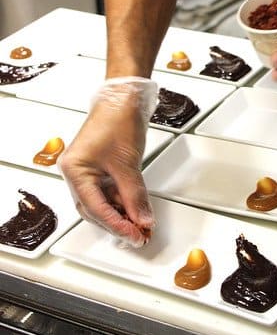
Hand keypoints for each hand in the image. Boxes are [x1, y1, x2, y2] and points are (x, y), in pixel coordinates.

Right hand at [59, 78, 157, 246]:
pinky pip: (109, 193)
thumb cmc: (117, 119)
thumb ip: (135, 195)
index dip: (116, 224)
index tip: (134, 235)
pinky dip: (123, 203)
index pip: (95, 207)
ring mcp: (88, 171)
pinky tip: (136, 211)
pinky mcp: (100, 168)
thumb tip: (142, 218)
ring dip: (121, 215)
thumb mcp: (128, 164)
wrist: (123, 98)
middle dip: (117, 224)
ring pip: (103, 203)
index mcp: (75, 170)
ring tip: (140, 226)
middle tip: (138, 235)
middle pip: (95, 210)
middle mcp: (77, 172)